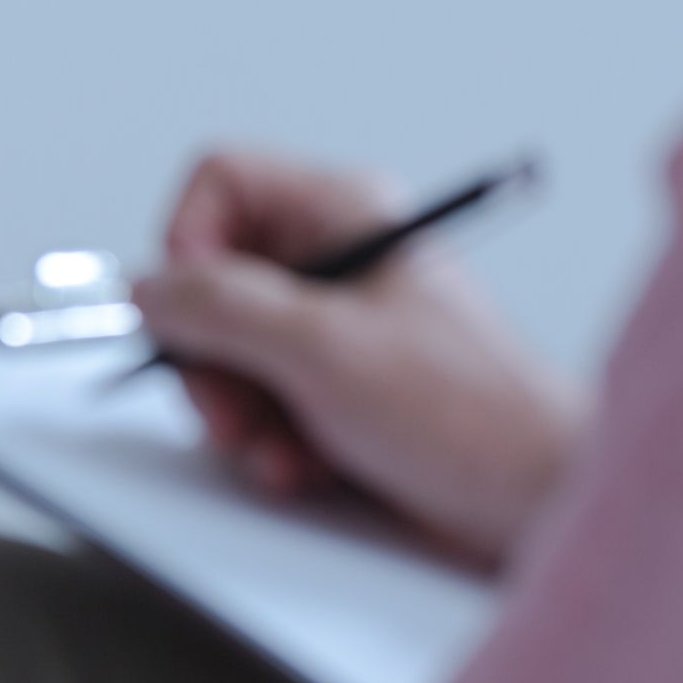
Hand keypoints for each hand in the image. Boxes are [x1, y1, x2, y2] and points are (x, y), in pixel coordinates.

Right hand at [130, 150, 579, 570]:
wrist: (533, 498)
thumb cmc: (472, 412)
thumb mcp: (325, 348)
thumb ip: (222, 309)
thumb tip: (149, 289)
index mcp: (343, 213)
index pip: (220, 183)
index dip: (188, 247)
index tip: (191, 313)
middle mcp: (336, 260)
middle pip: (210, 280)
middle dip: (210, 357)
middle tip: (231, 406)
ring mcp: (334, 326)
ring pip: (228, 351)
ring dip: (240, 413)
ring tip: (281, 446)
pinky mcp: (336, 388)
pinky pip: (260, 402)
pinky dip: (270, 442)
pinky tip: (306, 465)